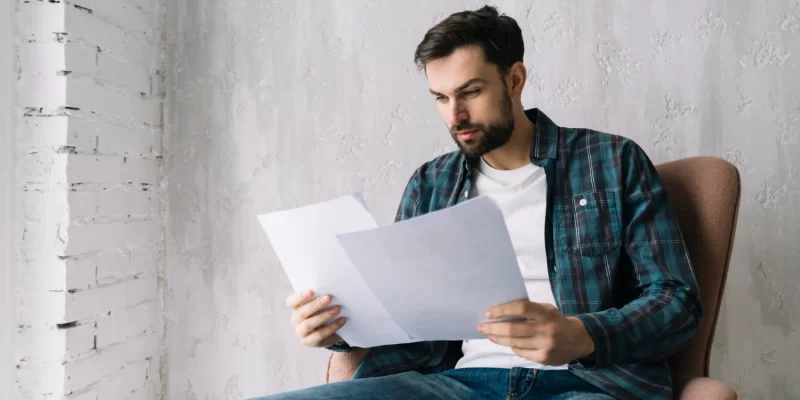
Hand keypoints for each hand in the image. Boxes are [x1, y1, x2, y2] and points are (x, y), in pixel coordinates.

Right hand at [286, 289, 346, 347]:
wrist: (330, 330)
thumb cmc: (324, 311)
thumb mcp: (321, 303)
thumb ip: (321, 296)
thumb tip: (332, 289)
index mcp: (295, 307)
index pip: (291, 302)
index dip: (300, 297)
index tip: (311, 291)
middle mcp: (295, 320)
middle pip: (301, 312)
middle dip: (315, 305)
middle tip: (329, 298)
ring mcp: (301, 332)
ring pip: (309, 324)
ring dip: (324, 316)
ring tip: (337, 309)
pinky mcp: (309, 342)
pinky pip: (319, 335)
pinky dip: (332, 327)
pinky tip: (342, 320)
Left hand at [478, 300, 594, 365]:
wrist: (577, 339)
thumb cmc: (555, 321)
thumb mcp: (546, 309)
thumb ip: (528, 310)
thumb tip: (500, 312)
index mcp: (546, 313)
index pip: (521, 309)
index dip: (503, 310)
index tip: (488, 313)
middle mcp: (546, 329)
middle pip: (513, 329)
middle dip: (494, 328)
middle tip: (481, 326)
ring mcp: (545, 345)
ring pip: (514, 343)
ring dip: (498, 338)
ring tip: (489, 334)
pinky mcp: (544, 358)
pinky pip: (520, 352)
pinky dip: (511, 346)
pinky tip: (506, 342)